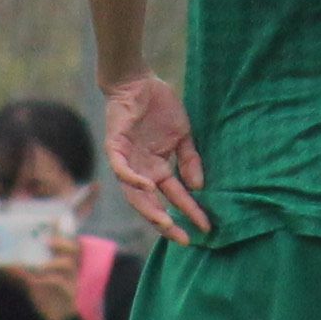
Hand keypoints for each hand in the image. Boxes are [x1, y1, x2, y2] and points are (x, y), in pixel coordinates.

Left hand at [17, 226, 86, 319]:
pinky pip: (61, 283)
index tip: (53, 219)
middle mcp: (69, 268)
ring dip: (54, 261)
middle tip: (45, 240)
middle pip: (73, 247)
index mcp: (62, 261)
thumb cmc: (44, 296)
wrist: (56, 319)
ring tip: (39, 264)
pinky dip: (49, 280)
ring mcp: (71, 280)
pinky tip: (35, 281)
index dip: (61, 229)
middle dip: (61, 241)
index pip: (65, 240)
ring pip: (68, 264)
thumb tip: (2, 264)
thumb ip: (20, 271)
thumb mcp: (31, 282)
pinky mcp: (69, 294)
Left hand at [104, 72, 209, 238]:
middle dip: (167, 222)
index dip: (189, 212)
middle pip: (152, 203)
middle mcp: (142, 170)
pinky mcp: (116, 147)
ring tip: (164, 222)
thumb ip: (190, 160)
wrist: (137, 81)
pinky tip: (148, 186)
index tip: (204, 227)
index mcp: (158, 169)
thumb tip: (199, 186)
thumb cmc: (159, 106)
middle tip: (183, 238)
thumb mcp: (182, 135)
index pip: (174, 197)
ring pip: (134, 193)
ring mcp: (128, 161)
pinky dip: (133, 179)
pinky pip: (122, 168)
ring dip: (148, 209)